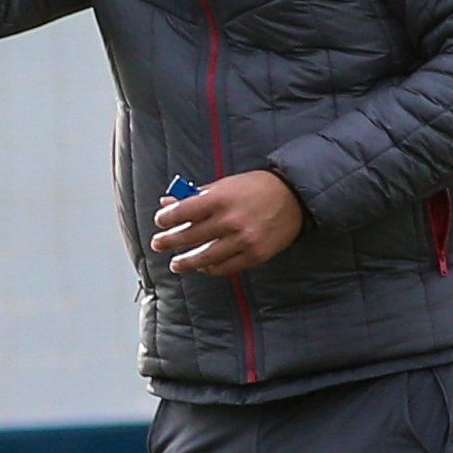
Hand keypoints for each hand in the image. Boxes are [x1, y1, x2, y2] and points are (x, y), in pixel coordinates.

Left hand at [151, 171, 304, 277]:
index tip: (159, 221)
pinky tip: (202, 266)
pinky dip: (211, 268)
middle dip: (170, 241)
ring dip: (187, 262)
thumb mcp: (224, 184)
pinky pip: (226, 267)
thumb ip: (196, 195)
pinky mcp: (255, 255)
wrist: (294, 198)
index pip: (184, 211)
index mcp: (221, 198)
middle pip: (191, 235)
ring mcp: (244, 240)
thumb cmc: (255, 188)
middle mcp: (231, 220)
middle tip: (157, 244)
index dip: (167, 218)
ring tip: (176, 264)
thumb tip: (167, 202)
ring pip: (206, 257)